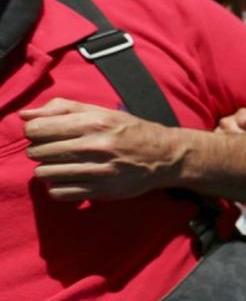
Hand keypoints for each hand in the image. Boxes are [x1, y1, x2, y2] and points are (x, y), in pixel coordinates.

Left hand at [23, 98, 183, 200]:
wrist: (165, 156)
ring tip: (61, 165)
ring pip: (45, 174)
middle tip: (54, 150)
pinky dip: (58, 187)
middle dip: (40, 151)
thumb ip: (62, 108)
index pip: (37, 128)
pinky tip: (70, 179)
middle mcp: (95, 146)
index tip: (43, 133)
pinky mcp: (101, 191)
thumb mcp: (101, 112)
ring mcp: (98, 170)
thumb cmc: (129, 131)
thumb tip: (25, 115)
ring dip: (47, 170)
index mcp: (93, 122)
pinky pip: (59, 192)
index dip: (34, 131)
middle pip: (37, 152)